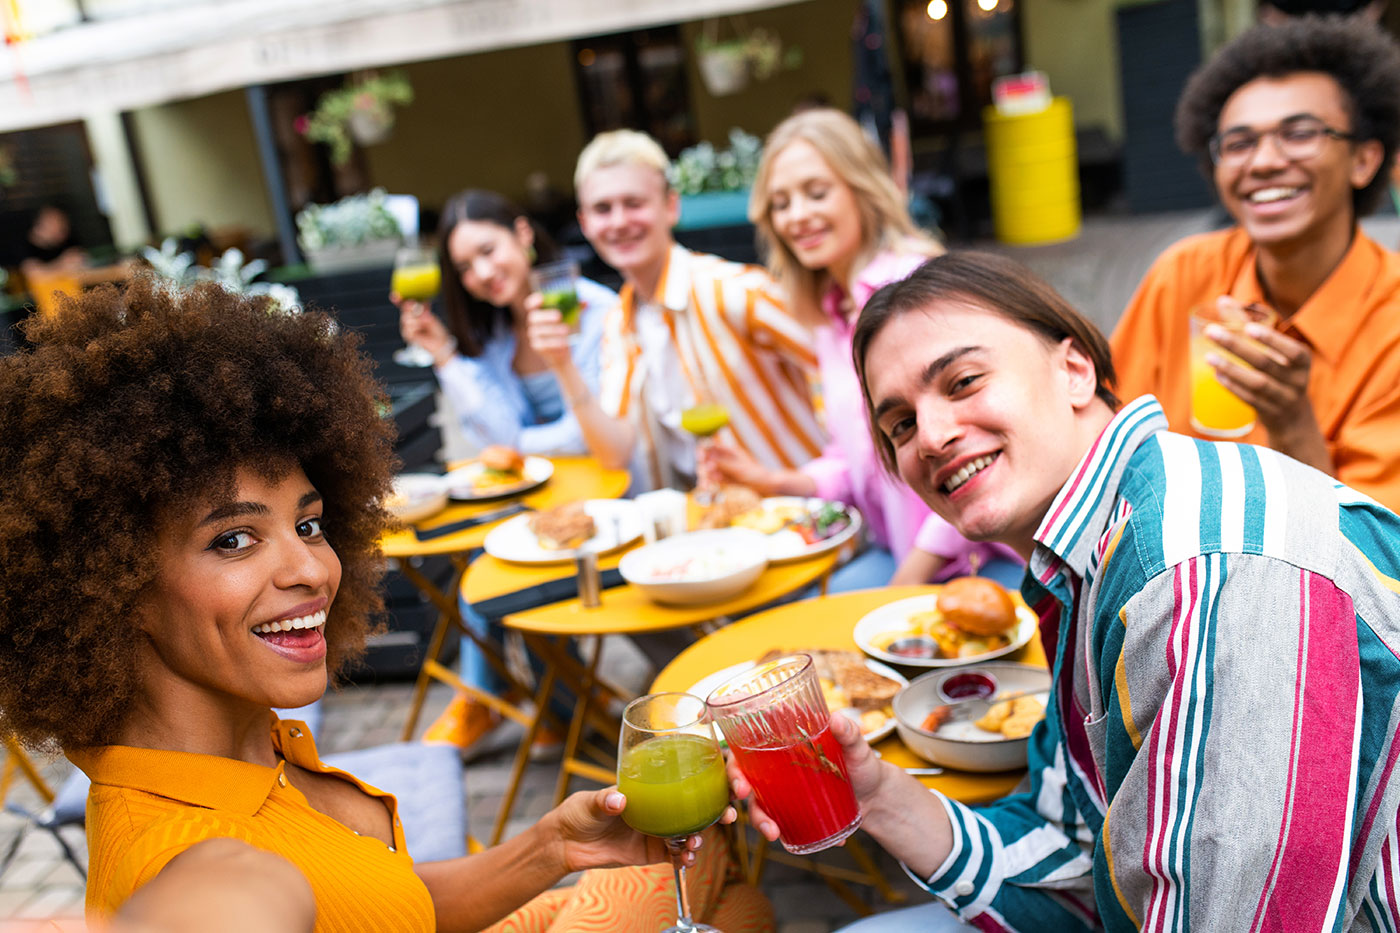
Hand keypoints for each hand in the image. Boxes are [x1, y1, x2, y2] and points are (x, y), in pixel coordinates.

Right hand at [392, 296, 455, 366]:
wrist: (439, 342)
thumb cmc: (435, 328)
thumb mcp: (430, 316)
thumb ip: (422, 311)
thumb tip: (415, 306)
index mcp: (412, 312)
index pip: (402, 304)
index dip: (398, 299)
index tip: (394, 296)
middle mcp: (407, 319)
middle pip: (404, 309)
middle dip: (411, 308)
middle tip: (421, 310)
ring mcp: (405, 327)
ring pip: (406, 318)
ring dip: (417, 319)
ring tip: (424, 323)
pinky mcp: (407, 335)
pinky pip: (409, 327)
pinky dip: (416, 326)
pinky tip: (421, 329)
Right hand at [524, 293, 572, 370]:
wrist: (561, 353)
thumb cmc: (563, 330)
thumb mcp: (570, 319)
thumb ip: (576, 309)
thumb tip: (585, 302)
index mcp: (539, 313)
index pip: (530, 304)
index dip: (534, 300)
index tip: (542, 298)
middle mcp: (533, 323)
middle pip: (534, 317)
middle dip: (546, 316)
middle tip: (559, 316)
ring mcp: (534, 335)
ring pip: (539, 331)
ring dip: (553, 330)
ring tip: (566, 332)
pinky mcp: (537, 347)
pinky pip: (543, 344)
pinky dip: (554, 343)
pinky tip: (564, 343)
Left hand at [551, 786, 735, 873]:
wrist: (565, 844)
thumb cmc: (578, 812)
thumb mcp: (590, 801)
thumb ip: (605, 800)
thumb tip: (619, 800)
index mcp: (648, 789)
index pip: (683, 780)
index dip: (708, 781)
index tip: (726, 784)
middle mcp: (658, 808)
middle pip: (695, 807)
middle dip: (717, 811)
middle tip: (728, 817)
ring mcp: (656, 831)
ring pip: (689, 833)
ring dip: (700, 838)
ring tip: (696, 844)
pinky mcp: (651, 852)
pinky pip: (675, 855)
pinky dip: (684, 858)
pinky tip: (687, 860)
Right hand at [699, 439, 774, 493]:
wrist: (766, 485)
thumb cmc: (755, 474)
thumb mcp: (739, 470)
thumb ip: (724, 465)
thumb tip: (709, 462)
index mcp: (729, 451)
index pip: (711, 446)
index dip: (703, 450)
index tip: (701, 458)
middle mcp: (725, 458)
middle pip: (707, 459)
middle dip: (703, 467)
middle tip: (704, 475)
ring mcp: (725, 469)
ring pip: (709, 471)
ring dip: (705, 477)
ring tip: (705, 486)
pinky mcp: (725, 479)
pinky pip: (714, 480)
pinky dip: (710, 483)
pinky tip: (708, 487)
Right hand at [727, 712, 884, 842]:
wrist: (877, 797)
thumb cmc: (864, 764)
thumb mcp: (857, 748)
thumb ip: (849, 734)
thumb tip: (838, 720)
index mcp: (783, 741)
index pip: (746, 746)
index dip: (734, 761)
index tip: (740, 780)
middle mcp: (776, 765)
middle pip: (743, 775)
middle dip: (737, 792)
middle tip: (747, 802)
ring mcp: (782, 789)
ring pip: (756, 803)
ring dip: (759, 820)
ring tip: (773, 834)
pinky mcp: (792, 810)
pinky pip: (778, 821)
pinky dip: (784, 832)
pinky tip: (793, 840)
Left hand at [1204, 299, 1327, 466]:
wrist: (1293, 417)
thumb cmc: (1278, 373)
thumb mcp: (1273, 351)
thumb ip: (1248, 325)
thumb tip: (1221, 300)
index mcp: (1302, 362)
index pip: (1293, 351)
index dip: (1272, 340)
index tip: (1249, 328)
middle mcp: (1296, 381)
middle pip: (1266, 363)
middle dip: (1237, 347)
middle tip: (1211, 332)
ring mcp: (1283, 399)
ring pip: (1257, 384)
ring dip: (1231, 369)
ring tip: (1209, 357)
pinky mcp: (1268, 413)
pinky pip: (1249, 400)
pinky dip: (1232, 387)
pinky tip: (1216, 376)